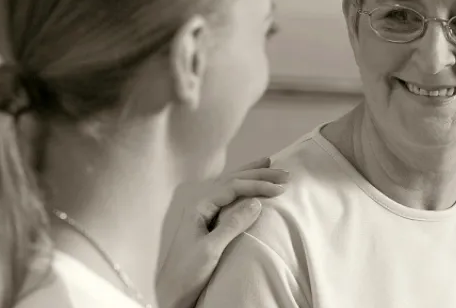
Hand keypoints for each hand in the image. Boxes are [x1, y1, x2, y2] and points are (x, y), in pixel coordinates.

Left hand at [156, 157, 289, 307]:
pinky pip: (228, 195)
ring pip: (229, 184)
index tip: (280, 188)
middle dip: (258, 174)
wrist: (172, 292)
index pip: (233, 187)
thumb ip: (232, 224)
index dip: (258, 185)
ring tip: (268, 164)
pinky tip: (248, 184)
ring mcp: (203, 211)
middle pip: (232, 180)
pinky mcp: (207, 221)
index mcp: (199, 206)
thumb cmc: (188, 272)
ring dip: (250, 175)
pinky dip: (242, 186)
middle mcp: (200, 203)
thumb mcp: (211, 249)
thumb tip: (256, 202)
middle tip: (284, 173)